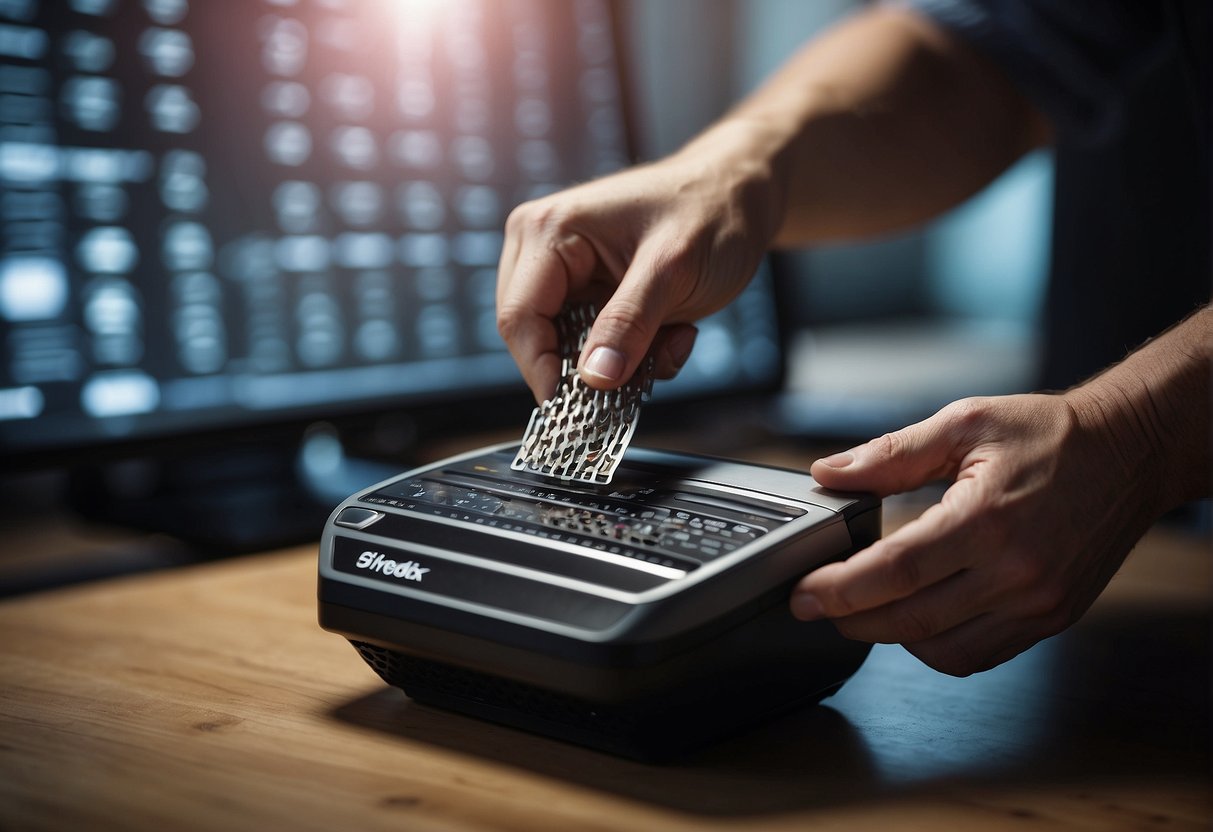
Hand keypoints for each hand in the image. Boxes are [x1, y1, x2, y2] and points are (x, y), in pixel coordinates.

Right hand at [495, 125, 781, 401]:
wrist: (740, 193)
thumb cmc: (710, 210)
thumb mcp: (673, 270)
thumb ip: (630, 324)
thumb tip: (594, 378)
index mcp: (548, 230)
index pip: (519, 317)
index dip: (542, 369)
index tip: (576, 412)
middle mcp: (542, 248)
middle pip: (534, 337)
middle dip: (590, 366)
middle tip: (643, 371)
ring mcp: (564, 272)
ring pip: (567, 349)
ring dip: (622, 362)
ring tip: (672, 340)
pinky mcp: (588, 293)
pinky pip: (594, 347)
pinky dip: (634, 355)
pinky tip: (672, 332)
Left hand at [793, 393, 1164, 676]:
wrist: (1129, 452)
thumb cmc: (1050, 435)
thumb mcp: (965, 423)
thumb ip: (892, 454)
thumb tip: (829, 473)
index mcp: (988, 519)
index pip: (896, 571)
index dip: (841, 588)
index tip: (804, 593)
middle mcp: (1016, 571)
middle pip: (911, 619)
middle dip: (851, 618)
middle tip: (816, 605)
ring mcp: (1037, 603)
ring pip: (942, 649)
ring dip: (891, 637)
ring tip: (861, 610)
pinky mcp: (1051, 618)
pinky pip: (980, 654)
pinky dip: (936, 646)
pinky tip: (915, 618)